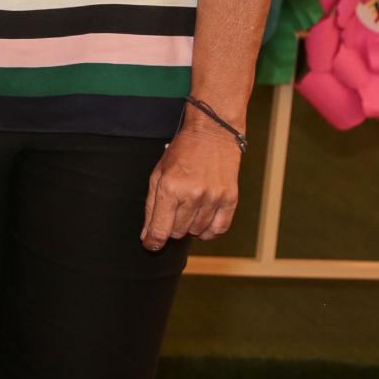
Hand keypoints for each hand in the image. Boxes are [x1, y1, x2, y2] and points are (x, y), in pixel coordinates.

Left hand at [141, 109, 242, 250]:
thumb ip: (151, 206)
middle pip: (178, 232)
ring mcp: (213, 198)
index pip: (160, 229)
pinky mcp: (230, 199)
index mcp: (170, 187)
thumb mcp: (158, 174)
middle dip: (171, 227)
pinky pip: (218, 229)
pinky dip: (208, 231)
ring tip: (188, 207)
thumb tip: (147, 235)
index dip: (152, 242)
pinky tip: (202, 220)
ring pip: (197, 232)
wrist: (212, 133)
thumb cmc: (181, 153)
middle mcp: (192, 194)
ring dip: (189, 226)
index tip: (150, 245)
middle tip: (172, 211)